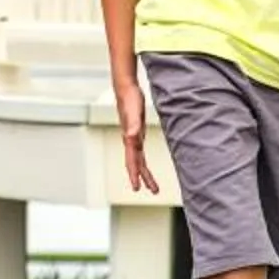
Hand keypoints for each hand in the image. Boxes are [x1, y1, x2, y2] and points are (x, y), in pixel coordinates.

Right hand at [115, 78, 158, 193]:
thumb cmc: (130, 99)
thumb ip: (133, 126)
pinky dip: (142, 161)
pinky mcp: (136, 132)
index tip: (137, 188)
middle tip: (153, 191)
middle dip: (143, 178)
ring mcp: (133, 137)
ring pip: (138, 160)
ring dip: (144, 172)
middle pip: (136, 164)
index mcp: (130, 139)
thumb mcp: (134, 112)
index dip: (134, 175)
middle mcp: (130, 140)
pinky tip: (145, 163)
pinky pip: (139, 152)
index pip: (132, 161)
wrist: (125, 88)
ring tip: (152, 184)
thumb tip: (132, 138)